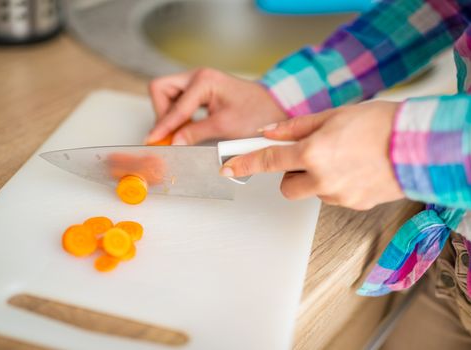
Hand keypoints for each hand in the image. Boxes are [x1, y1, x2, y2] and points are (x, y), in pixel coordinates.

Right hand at [146, 68, 286, 144]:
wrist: (275, 108)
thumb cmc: (257, 113)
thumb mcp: (225, 127)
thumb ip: (195, 133)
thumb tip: (173, 142)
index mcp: (204, 80)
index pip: (174, 106)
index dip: (163, 126)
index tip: (152, 140)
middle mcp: (198, 76)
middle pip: (161, 89)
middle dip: (162, 112)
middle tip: (169, 134)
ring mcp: (198, 82)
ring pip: (167, 94)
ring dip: (169, 114)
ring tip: (180, 133)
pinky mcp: (200, 91)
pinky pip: (178, 101)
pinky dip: (177, 115)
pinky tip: (186, 128)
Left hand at [220, 101, 404, 209]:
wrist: (418, 144)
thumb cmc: (380, 124)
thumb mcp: (332, 115)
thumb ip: (296, 127)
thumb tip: (269, 133)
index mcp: (313, 152)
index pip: (268, 160)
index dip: (244, 164)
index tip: (227, 167)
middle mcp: (322, 179)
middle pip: (285, 186)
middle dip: (290, 173)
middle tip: (309, 155)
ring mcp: (337, 195)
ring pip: (309, 192)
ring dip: (313, 179)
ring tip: (339, 159)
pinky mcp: (352, 205)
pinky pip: (330, 197)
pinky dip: (333, 185)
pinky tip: (352, 170)